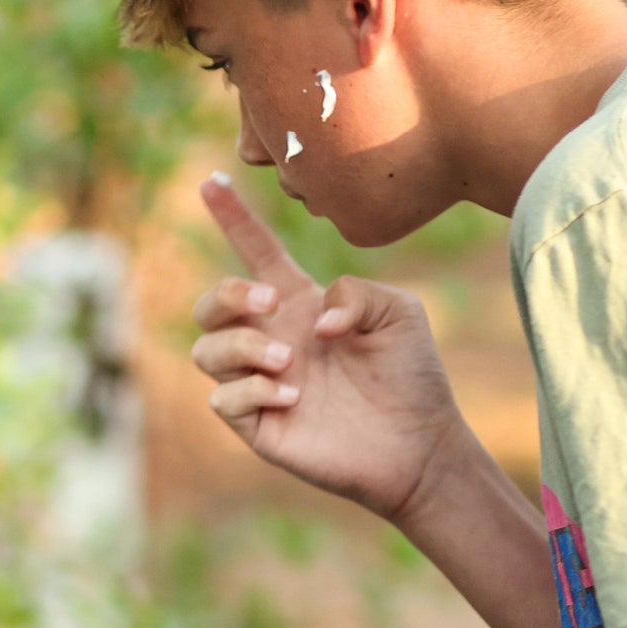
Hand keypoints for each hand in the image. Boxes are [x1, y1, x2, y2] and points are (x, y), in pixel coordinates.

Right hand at [190, 174, 465, 522]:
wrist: (420, 445)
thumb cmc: (411, 376)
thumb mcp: (398, 312)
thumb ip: (356, 292)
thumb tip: (312, 321)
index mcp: (300, 305)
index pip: (256, 254)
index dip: (233, 218)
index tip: (211, 181)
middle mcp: (272, 340)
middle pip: (211, 304)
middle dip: (228, 294)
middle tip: (271, 303)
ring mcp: (261, 384)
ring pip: (206, 351)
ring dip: (242, 345)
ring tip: (290, 360)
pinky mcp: (259, 426)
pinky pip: (223, 399)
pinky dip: (250, 390)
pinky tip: (293, 396)